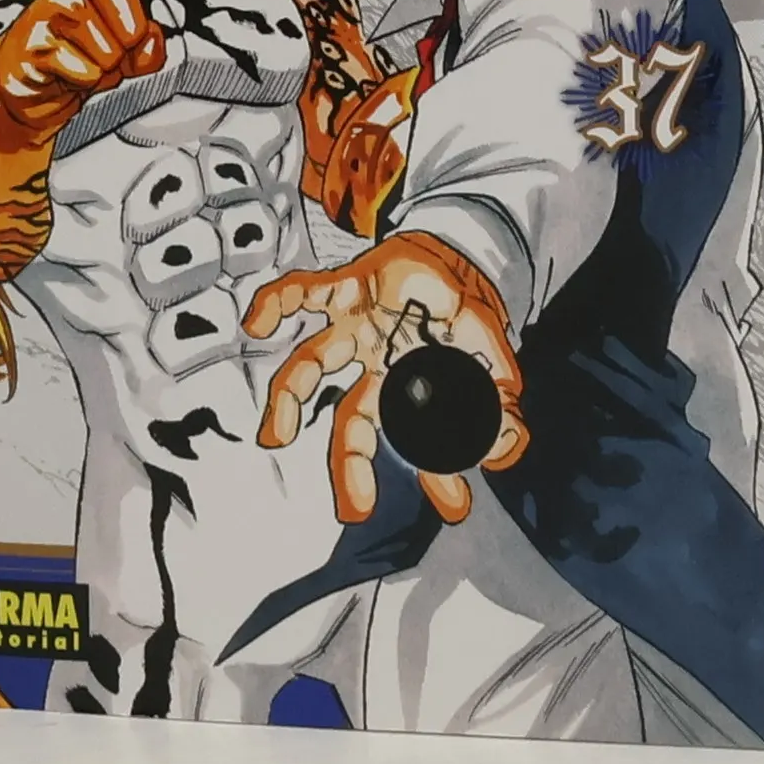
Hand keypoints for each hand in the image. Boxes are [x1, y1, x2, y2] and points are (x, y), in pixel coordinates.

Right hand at [0, 0, 185, 142]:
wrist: (25, 82)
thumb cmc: (77, 53)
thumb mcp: (124, 48)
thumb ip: (149, 44)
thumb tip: (150, 40)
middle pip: (134, 27)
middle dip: (126, 52)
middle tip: (100, 51)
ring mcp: (52, 8)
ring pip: (111, 55)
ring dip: (102, 71)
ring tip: (79, 61)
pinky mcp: (35, 41)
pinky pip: (88, 73)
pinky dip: (82, 83)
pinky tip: (64, 73)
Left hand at [243, 232, 528, 526]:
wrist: (455, 252)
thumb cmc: (463, 311)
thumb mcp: (491, 358)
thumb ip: (498, 406)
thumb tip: (505, 453)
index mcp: (404, 384)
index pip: (412, 438)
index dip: (434, 473)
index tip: (453, 505)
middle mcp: (372, 363)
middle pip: (353, 421)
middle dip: (353, 465)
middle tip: (355, 510)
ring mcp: (353, 328)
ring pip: (310, 366)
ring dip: (290, 399)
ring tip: (275, 438)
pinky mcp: (343, 287)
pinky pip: (302, 293)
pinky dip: (275, 305)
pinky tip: (257, 325)